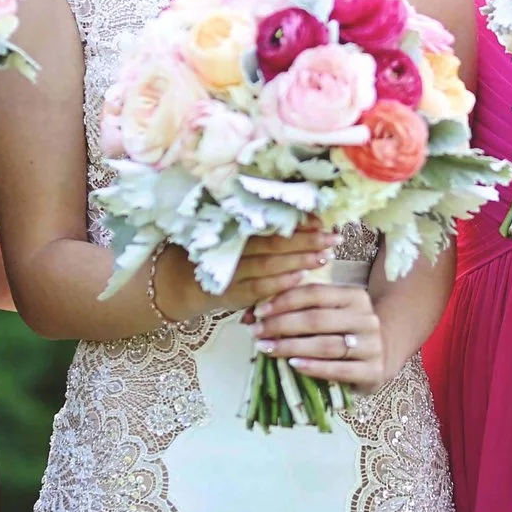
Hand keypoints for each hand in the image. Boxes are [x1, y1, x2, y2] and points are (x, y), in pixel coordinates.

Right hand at [153, 228, 337, 321]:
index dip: (297, 221)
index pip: (271, 223)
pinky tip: (300, 278)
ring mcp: (232, 272)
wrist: (179, 283)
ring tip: (324, 256)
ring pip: (270, 264)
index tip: (322, 218)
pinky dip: (279, 283)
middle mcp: (233, 247)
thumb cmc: (213, 254)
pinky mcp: (231, 295)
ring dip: (299, 260)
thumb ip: (257, 229)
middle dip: (307, 240)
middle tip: (333, 236)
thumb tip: (301, 216)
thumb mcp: (230, 236)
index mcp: (236, 229)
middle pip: (275, 241)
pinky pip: (259, 288)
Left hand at [252, 281, 387, 385]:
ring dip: (292, 347)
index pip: (315, 293)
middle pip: (317, 319)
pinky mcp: (374, 371)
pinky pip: (339, 369)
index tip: (259, 311)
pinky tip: (294, 365)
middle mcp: (366, 318)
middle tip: (257, 332)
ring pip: (326, 344)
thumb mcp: (332, 313)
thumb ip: (301, 309)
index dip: (284, 300)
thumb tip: (253, 312)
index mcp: (355, 296)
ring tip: (267, 349)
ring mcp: (372, 345)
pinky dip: (314, 367)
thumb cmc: (347, 330)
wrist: (384, 353)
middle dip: (282, 325)